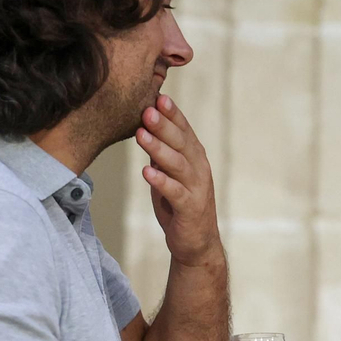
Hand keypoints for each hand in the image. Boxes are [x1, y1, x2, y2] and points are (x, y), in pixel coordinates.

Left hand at [136, 95, 221, 268]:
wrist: (196, 244)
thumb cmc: (180, 206)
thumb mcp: (170, 174)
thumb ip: (162, 154)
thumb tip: (145, 128)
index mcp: (195, 157)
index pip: (184, 130)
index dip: (172, 114)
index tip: (157, 97)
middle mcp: (199, 169)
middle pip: (181, 143)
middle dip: (164, 125)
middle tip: (146, 110)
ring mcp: (197, 189)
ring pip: (178, 164)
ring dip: (159, 149)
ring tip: (141, 135)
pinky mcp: (191, 209)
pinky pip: (175, 192)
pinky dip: (161, 182)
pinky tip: (146, 172)